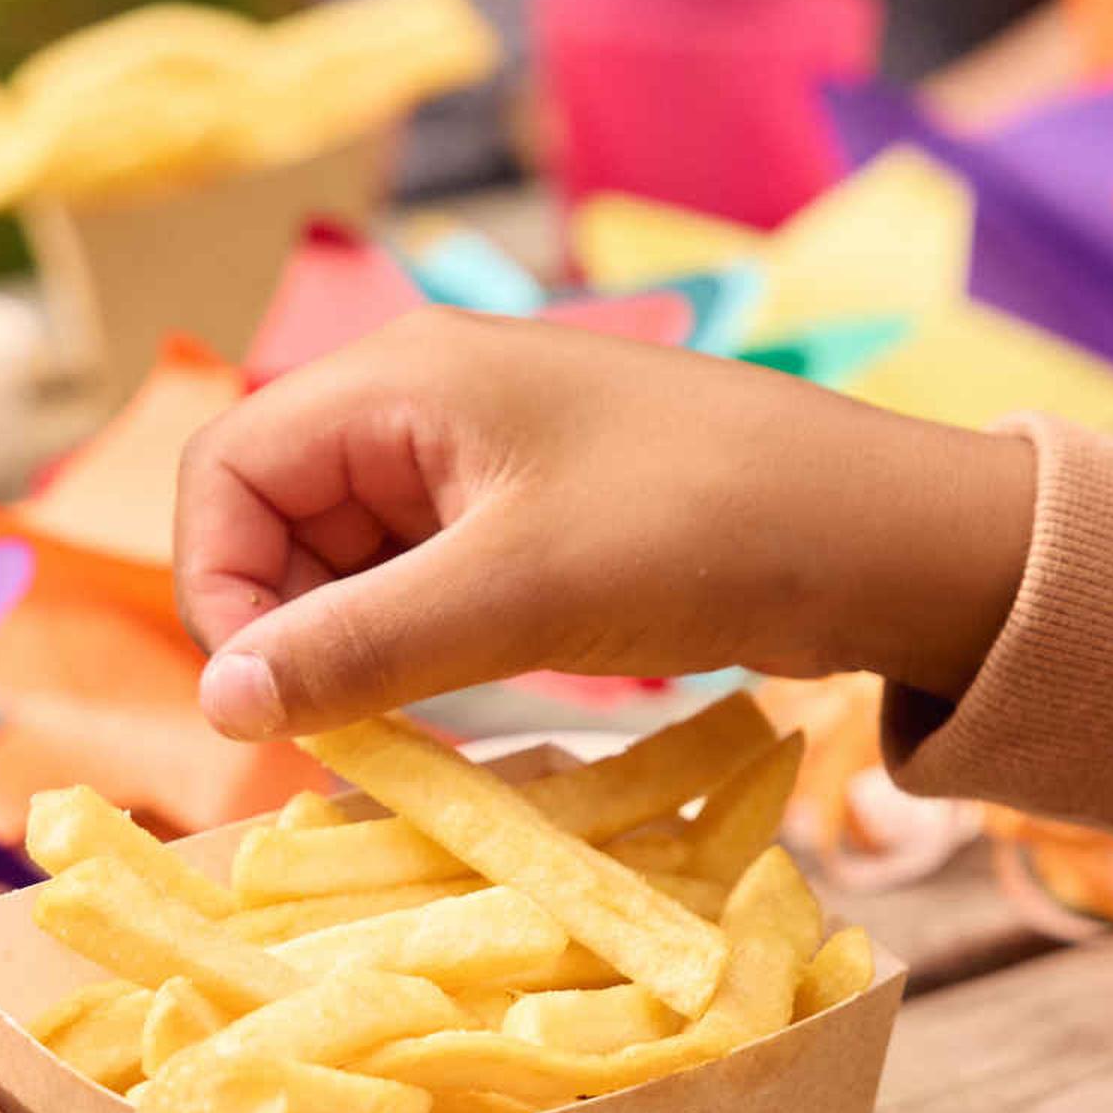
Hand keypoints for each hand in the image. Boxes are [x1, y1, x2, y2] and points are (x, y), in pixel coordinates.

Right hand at [176, 311, 1038, 739]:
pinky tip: (453, 708)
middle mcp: (424, 403)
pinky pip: (423, 584)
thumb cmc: (712, 528)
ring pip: (349, 562)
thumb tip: (221, 703)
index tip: (268, 700)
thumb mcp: (519, 594)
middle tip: (337, 734)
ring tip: (399, 732)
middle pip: (277, 518)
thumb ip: (359, 645)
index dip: (219, 586)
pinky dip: (416, 649)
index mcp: (403, 378)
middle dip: (286, 626)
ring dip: (354, 649)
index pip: (229, 471)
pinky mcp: (532, 521)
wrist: (893, 536)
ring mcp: (480, 463)